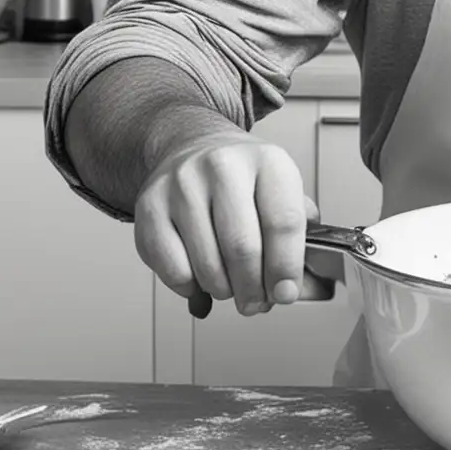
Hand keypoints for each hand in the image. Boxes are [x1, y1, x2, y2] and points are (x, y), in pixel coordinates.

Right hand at [134, 131, 314, 316]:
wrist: (192, 146)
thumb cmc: (243, 178)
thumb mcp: (281, 188)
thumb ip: (298, 234)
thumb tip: (300, 286)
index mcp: (267, 162)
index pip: (283, 223)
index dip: (286, 267)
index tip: (286, 293)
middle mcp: (224, 167)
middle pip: (243, 248)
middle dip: (253, 289)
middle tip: (256, 303)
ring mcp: (183, 186)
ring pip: (207, 265)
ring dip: (223, 290)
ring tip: (231, 286)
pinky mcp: (150, 207)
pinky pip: (173, 269)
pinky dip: (190, 286)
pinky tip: (200, 277)